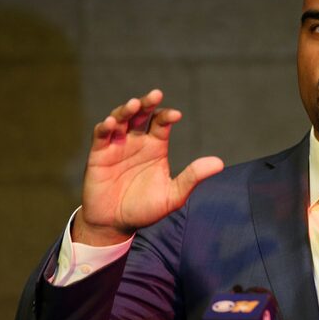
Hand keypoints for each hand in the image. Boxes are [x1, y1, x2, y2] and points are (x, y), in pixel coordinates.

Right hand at [74, 89, 223, 244]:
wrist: (116, 224)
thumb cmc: (145, 209)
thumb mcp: (172, 195)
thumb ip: (192, 177)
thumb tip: (220, 163)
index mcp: (155, 146)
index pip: (161, 123)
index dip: (167, 116)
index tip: (176, 115)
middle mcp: (136, 141)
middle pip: (141, 114)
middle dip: (147, 103)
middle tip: (155, 94)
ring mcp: (117, 146)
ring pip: (121, 119)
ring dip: (126, 110)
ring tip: (133, 105)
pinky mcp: (98, 154)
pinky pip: (101, 136)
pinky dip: (105, 127)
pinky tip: (111, 123)